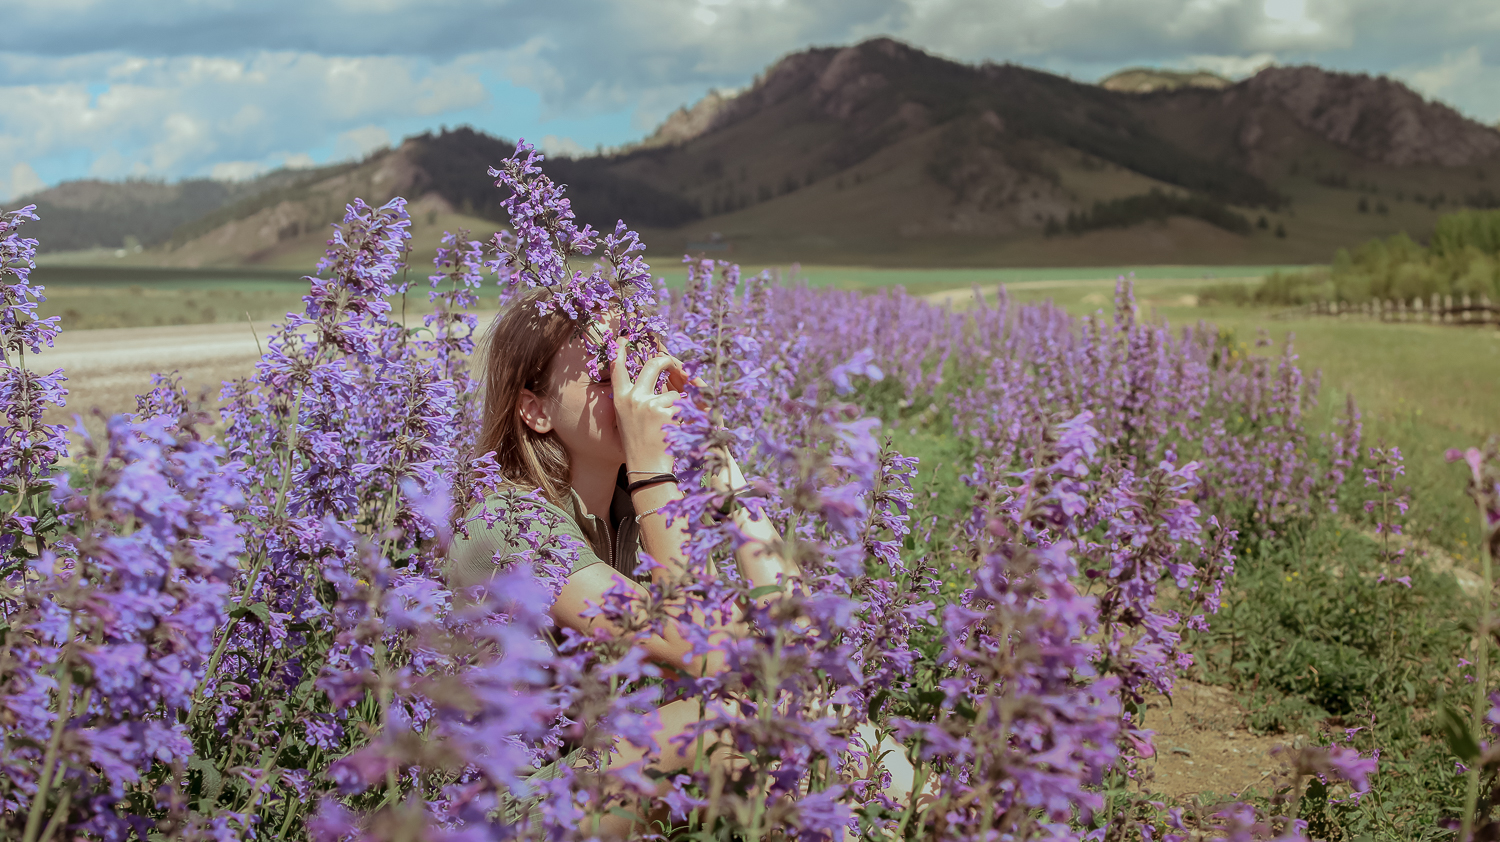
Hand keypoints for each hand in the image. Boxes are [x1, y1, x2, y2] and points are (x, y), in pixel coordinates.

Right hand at [611, 346, 686, 473]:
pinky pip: (681, 406)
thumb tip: (652, 381)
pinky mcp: (665, 411)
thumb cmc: (639, 445)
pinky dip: (682, 417)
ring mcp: (648, 403)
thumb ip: (635, 399)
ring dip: (675, 407)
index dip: (619, 350)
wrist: (646, 467)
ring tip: (667, 427)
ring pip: (672, 392)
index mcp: (620, 399)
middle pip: (652, 365)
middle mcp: (632, 398)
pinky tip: (673, 431)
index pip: (617, 368)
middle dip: (666, 360)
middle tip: (673, 362)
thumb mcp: (628, 419)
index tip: (623, 338)